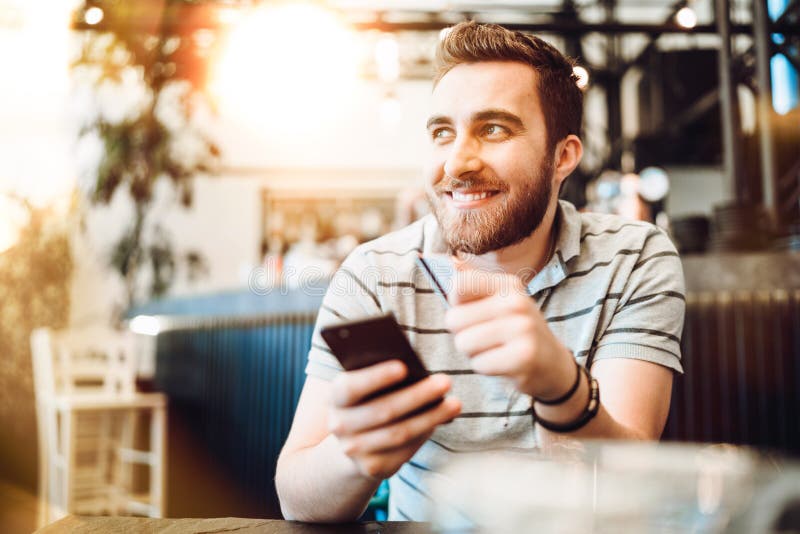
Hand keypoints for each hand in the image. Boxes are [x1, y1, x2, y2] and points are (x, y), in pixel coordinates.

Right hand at [328, 360, 461, 479]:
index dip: (375, 377)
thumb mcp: (367, 385)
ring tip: (454, 403)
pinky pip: (405, 450)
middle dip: (417, 396)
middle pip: (383, 410)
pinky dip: (425, 432)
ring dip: (430, 417)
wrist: (351, 440)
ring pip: (399, 433)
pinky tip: (442, 419)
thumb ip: (383, 374)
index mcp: (336, 397)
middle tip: (446, 381)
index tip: (403, 366)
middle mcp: (340, 426)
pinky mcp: (373, 468)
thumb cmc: (369, 399)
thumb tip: (418, 370)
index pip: (351, 387)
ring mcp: (355, 450)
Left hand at [445, 266, 574, 398]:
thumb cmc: (515, 329)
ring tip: (495, 349)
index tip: (471, 311)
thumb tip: (435, 257)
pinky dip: (486, 367)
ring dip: (473, 352)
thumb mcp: (498, 301)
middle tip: (486, 337)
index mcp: (508, 285)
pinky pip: (479, 364)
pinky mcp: (523, 357)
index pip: (458, 285)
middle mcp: (517, 302)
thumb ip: (468, 280)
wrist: (552, 363)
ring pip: (464, 343)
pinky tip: (503, 362)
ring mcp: (522, 329)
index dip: (456, 304)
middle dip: (463, 334)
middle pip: (454, 320)